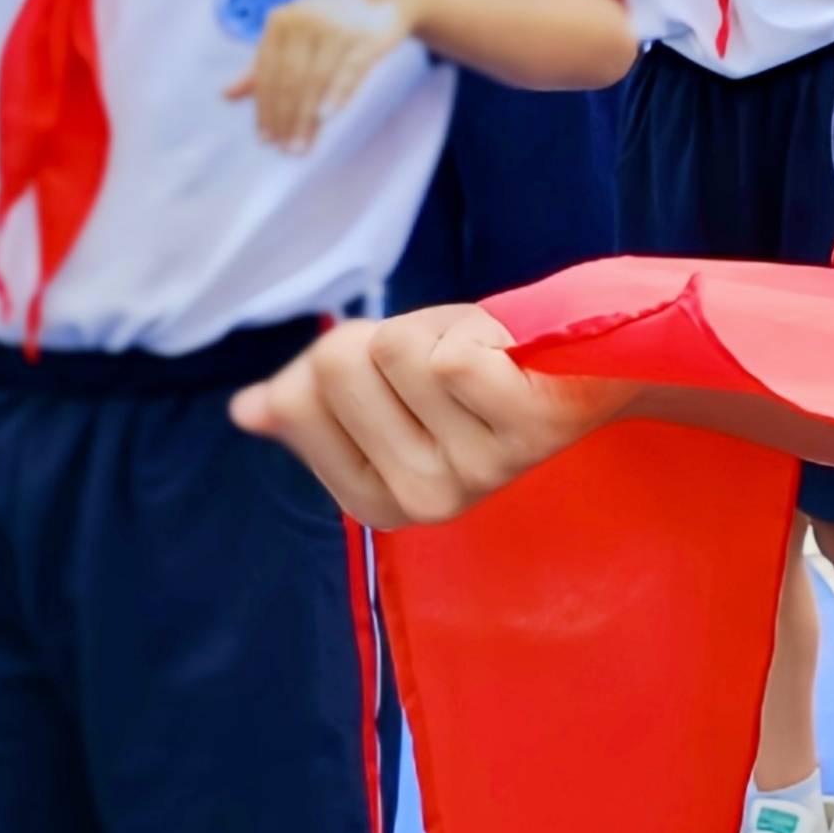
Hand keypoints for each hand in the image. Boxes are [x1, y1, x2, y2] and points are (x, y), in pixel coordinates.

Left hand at [230, 0, 431, 150]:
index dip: (265, 107)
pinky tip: (326, 117)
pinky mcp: (366, 35)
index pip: (268, 72)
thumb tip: (227, 95)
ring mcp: (337, 26)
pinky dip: (336, 94)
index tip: (266, 138)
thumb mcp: (294, 39)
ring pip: (316, 79)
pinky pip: (348, 70)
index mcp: (281, 20)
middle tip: (286, 149)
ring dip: (307, 117)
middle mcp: (306, 18)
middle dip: (286, 118)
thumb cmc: (331, 24)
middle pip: (290, 78)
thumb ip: (262, 66)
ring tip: (302, 146)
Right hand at [232, 306, 638, 528]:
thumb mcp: (385, 387)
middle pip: (339, 366)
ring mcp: (473, 474)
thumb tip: (246, 410)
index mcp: (372, 501)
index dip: (344, 357)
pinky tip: (509, 358)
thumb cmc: (477, 371)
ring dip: (439, 330)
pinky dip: (476, 331)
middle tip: (446, 362)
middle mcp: (420, 502)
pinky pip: (452, 356)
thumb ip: (315, 401)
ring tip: (482, 359)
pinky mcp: (523, 436)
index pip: (297, 394)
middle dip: (387, 339)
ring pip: (398, 352)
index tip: (396, 376)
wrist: (586, 367)